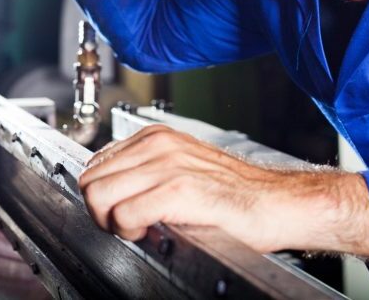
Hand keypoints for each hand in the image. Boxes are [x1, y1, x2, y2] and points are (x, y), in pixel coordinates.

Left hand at [77, 124, 368, 256]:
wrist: (277, 203)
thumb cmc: (235, 194)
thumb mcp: (184, 169)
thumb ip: (147, 172)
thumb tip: (110, 191)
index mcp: (157, 137)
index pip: (95, 162)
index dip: (101, 193)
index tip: (118, 210)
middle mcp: (159, 144)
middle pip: (90, 179)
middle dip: (99, 209)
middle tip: (126, 224)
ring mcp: (167, 165)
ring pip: (98, 196)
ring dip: (111, 221)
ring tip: (138, 228)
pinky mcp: (178, 190)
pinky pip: (123, 215)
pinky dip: (130, 231)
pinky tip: (152, 232)